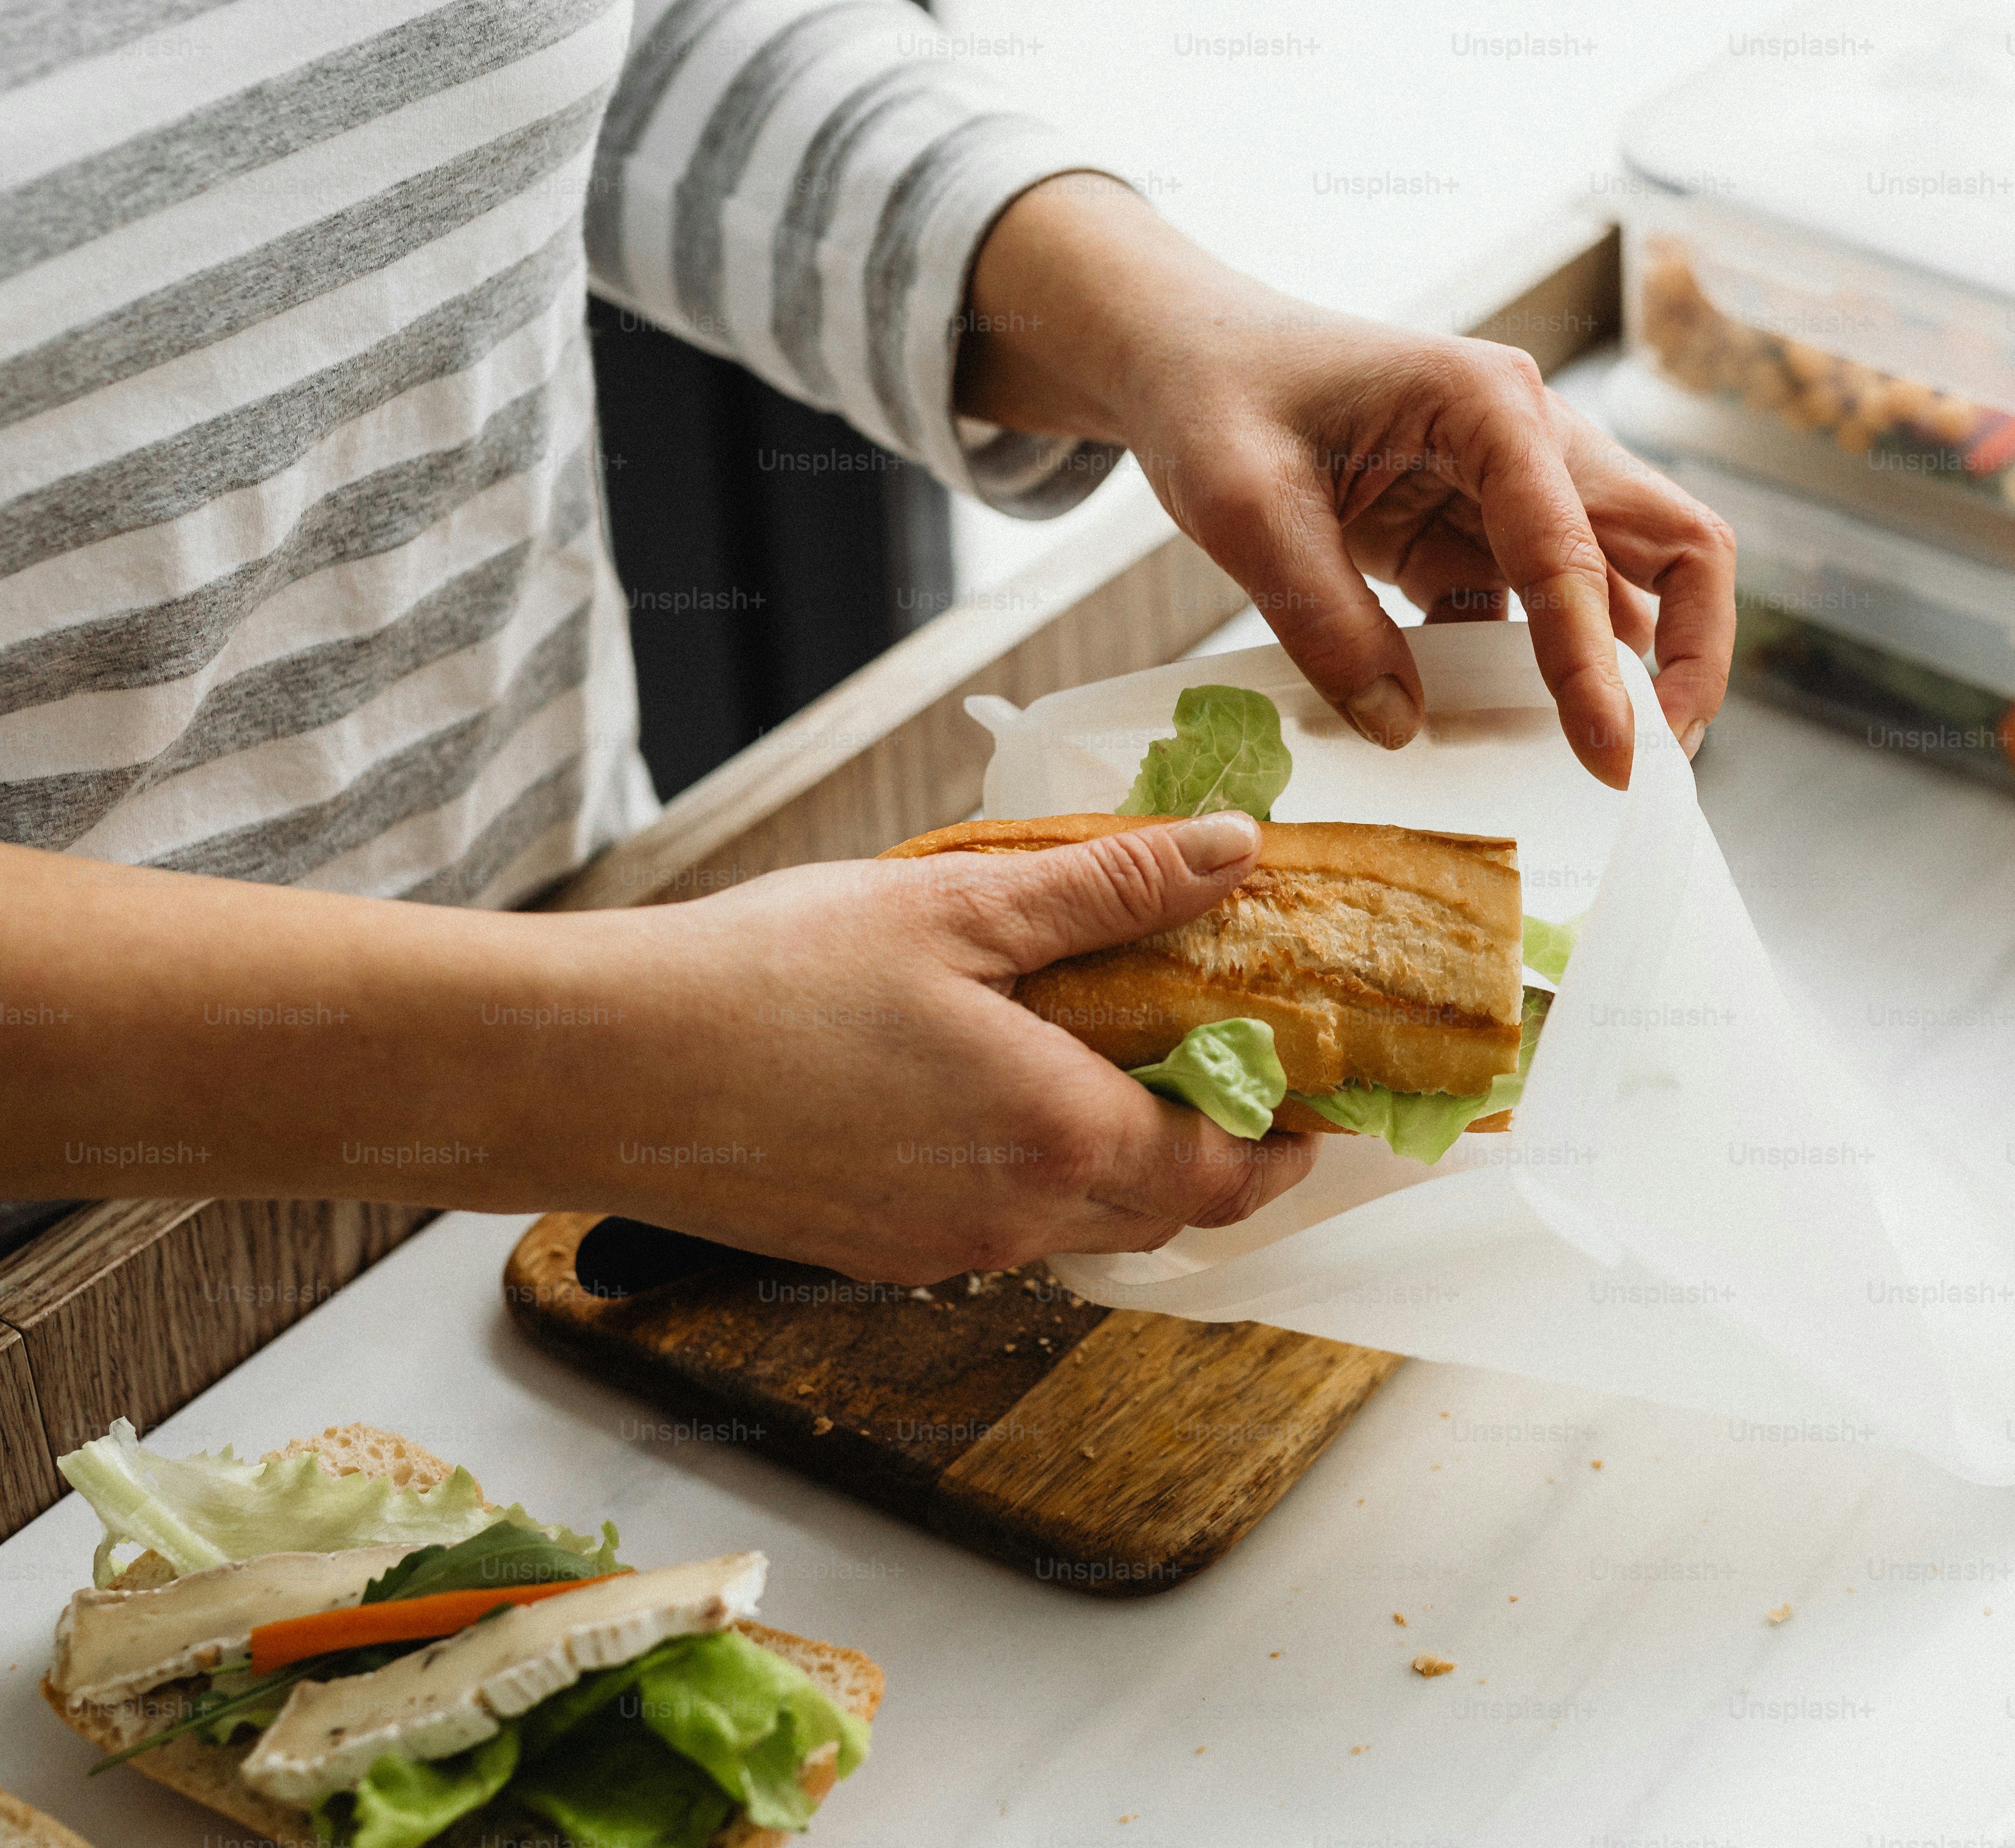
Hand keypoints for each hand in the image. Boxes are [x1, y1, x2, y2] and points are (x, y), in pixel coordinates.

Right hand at [583, 810, 1314, 1281]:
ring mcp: (942, 1247)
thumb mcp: (962, 909)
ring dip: (1128, 1166)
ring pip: (1085, 1225)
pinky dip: (1042, 1175)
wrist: (601, 1068)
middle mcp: (1014, 1218)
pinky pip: (1003, 1227)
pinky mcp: (877, 1250)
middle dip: (1219, 1156)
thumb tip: (1234, 849)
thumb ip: (1112, 888)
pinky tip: (1008, 1092)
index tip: (1314, 1096)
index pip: (1226, 1173)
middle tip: (1235, 1070)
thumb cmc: (767, 980)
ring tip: (1127, 1067)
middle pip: (1168, 1214)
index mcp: (1058, 1138)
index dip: (1286, 1140)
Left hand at [958, 175, 1736, 788]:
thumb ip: (1322, 618)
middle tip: (1657, 758)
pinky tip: (1511, 726)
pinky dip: (1544, 669)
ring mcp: (1513, 482)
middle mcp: (1530, 435)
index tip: (1610, 759)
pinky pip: (1542, 606)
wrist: (1188, 357)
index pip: (1576, 551)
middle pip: (1671, 542)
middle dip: (1685, 653)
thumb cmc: (1215, 399)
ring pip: (1624, 578)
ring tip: (1605, 759)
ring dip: (1626, 666)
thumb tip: (1402, 727)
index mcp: (1489, 406)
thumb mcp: (1242, 509)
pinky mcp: (1479, 527)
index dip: (1598, 664)